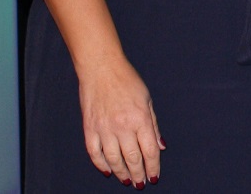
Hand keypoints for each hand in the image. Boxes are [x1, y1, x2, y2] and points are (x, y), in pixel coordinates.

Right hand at [77, 57, 164, 186]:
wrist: (101, 68)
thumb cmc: (126, 80)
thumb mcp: (147, 100)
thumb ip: (153, 125)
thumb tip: (160, 146)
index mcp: (140, 118)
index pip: (150, 150)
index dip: (153, 167)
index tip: (154, 177)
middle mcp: (123, 126)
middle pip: (133, 158)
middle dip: (138, 174)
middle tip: (140, 183)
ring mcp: (104, 128)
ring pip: (114, 160)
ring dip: (121, 173)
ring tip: (127, 180)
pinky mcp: (90, 128)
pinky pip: (95, 153)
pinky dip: (101, 165)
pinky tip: (108, 170)